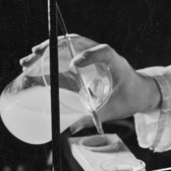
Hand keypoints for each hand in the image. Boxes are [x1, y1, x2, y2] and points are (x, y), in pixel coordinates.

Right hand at [20, 35, 161, 128]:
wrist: (141, 91)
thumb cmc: (132, 98)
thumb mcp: (115, 109)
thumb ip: (96, 117)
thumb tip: (73, 128)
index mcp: (116, 63)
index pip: (103, 52)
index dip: (89, 55)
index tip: (74, 64)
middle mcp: (103, 54)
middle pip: (76, 42)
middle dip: (53, 48)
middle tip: (34, 57)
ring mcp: (93, 54)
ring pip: (68, 44)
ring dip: (48, 49)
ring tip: (29, 60)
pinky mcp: (87, 59)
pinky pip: (67, 52)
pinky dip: (51, 56)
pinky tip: (36, 63)